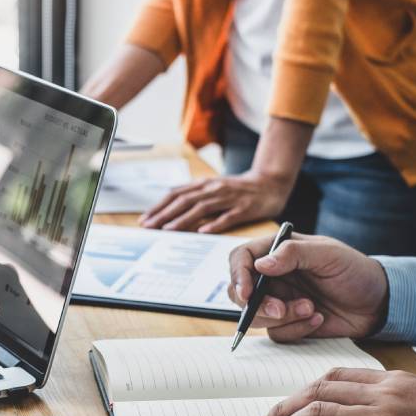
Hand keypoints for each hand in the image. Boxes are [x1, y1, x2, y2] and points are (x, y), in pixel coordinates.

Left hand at [138, 174, 290, 232]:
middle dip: (165, 214)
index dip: (159, 206)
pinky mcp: (245, 208)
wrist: (270, 183)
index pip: (176, 194)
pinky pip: (228, 217)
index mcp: (204, 185)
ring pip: (202, 208)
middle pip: (185, 201)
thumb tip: (170, 209)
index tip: (145, 218)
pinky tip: (203, 232)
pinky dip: (215, 224)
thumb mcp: (214, 188)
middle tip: (149, 226)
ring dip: (183, 219)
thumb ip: (195, 196)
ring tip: (168, 230)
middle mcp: (214, 189)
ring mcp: (230, 198)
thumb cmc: (238, 190)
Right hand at [228, 233, 387, 341]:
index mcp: (277, 252)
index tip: (248, 294)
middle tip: (280, 310)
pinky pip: (277, 333)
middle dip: (257, 305)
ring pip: (256, 317)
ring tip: (311, 310)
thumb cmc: (355, 271)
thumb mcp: (328, 254)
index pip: (241, 259)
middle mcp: (273, 276)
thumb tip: (260, 265)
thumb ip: (293, 254)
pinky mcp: (289, 323)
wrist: (378, 303)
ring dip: (282, 317)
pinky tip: (318, 319)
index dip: (238, 276)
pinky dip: (297, 329)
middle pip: (240, 292)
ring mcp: (279, 300)